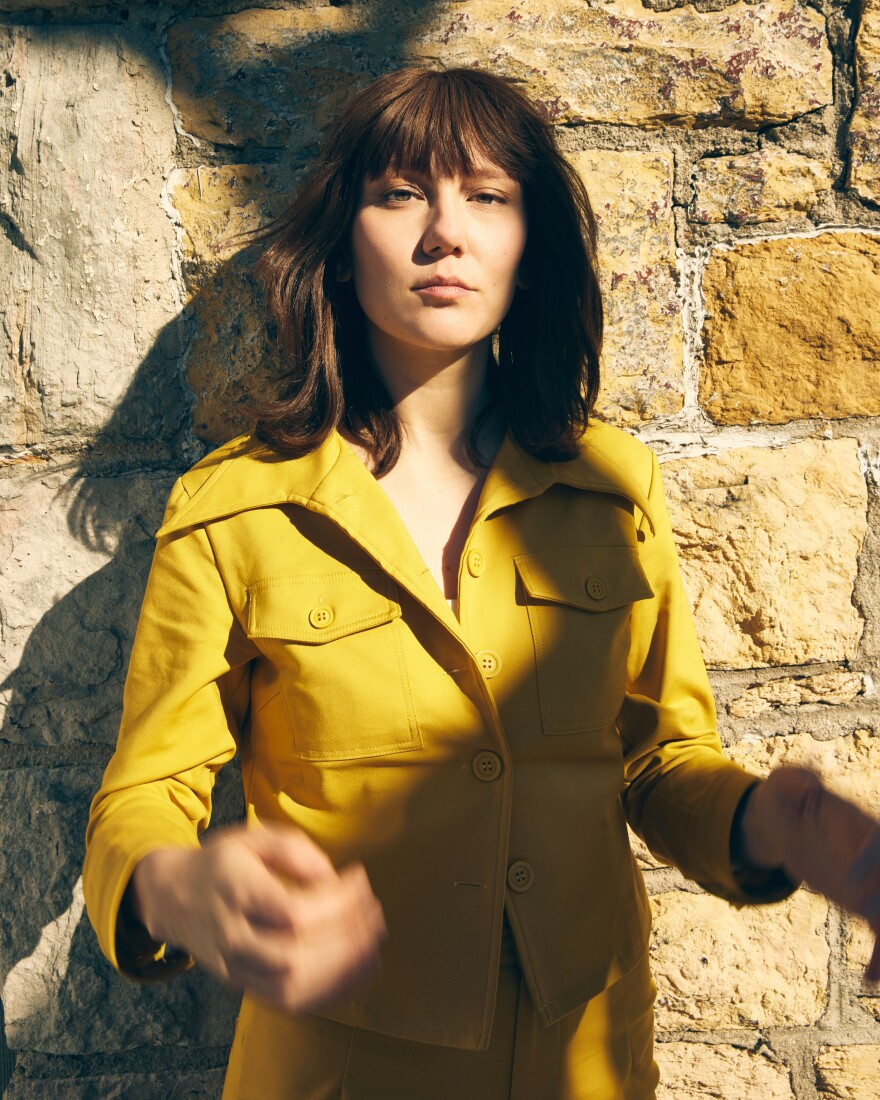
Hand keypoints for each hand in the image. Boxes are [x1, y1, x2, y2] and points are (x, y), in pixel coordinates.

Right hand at [128, 823, 386, 1010]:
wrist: (172, 898)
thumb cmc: (221, 863)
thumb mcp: (252, 837)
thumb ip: (293, 850)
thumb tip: (331, 878)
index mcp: (236, 891)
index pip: (293, 911)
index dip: (336, 902)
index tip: (359, 878)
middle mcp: (232, 935)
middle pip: (295, 955)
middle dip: (347, 940)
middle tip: (376, 915)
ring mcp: (235, 967)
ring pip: (291, 988)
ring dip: (342, 973)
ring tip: (373, 948)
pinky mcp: (242, 985)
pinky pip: (288, 1003)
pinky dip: (328, 994)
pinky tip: (355, 974)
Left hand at [739, 767, 879, 980]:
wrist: (783, 821)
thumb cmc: (786, 797)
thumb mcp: (783, 784)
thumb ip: (795, 781)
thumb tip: (806, 785)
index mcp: (862, 825)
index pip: (879, 840)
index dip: (874, 857)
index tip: (852, 876)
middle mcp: (875, 858)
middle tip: (875, 920)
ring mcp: (873, 883)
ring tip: (879, 971)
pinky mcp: (864, 905)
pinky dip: (879, 958)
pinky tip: (869, 979)